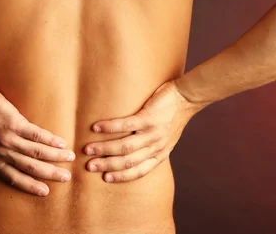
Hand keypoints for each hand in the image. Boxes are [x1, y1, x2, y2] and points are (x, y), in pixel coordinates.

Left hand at [0, 85, 75, 196]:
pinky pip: (37, 135)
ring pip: (37, 152)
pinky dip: (51, 140)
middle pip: (30, 168)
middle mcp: (2, 153)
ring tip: (69, 158)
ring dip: (56, 156)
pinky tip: (62, 142)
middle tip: (65, 177)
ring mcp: (9, 139)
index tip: (45, 192)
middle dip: (50, 174)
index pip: (14, 177)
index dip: (30, 186)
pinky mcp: (16, 124)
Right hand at [83, 80, 208, 182]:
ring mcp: (153, 133)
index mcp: (160, 154)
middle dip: (107, 165)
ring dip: (104, 149)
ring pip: (125, 146)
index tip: (105, 178)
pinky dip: (109, 127)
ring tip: (88, 149)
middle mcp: (156, 147)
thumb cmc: (173, 117)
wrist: (187, 98)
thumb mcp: (165, 139)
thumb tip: (130, 152)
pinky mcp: (149, 118)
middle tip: (89, 166)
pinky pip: (126, 125)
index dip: (121, 176)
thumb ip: (150, 147)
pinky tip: (96, 128)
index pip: (139, 171)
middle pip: (128, 161)